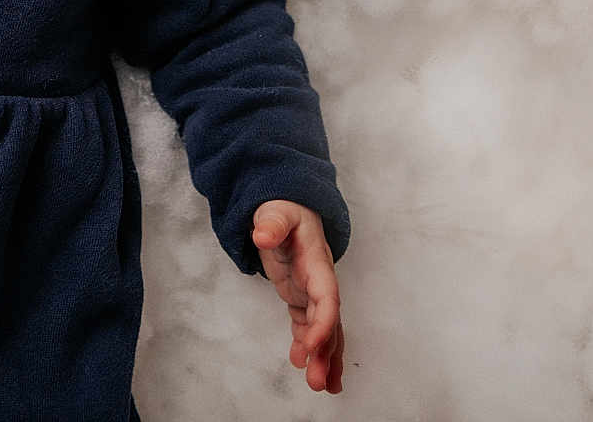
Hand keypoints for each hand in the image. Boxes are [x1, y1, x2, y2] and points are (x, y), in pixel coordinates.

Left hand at [251, 199, 342, 393]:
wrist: (290, 206)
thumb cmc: (285, 208)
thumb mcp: (276, 211)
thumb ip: (272, 223)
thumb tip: (262, 234)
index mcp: (318, 263)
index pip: (327, 299)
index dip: (322, 325)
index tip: (310, 348)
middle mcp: (320, 282)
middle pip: (329, 322)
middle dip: (326, 352)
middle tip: (319, 382)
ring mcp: (312, 292)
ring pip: (324, 330)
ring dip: (325, 357)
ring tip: (323, 386)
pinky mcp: (301, 297)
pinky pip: (310, 327)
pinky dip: (312, 348)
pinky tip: (309, 367)